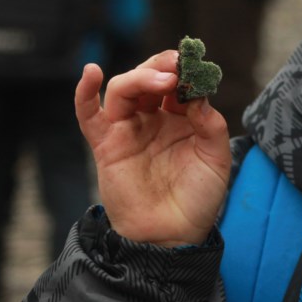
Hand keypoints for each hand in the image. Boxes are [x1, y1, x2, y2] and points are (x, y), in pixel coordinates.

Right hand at [75, 51, 231, 246]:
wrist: (172, 236)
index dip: (186, 70)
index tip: (195, 65)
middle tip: (178, 67)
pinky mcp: (106, 144)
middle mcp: (153, 118)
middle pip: (149, 77)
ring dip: (140, 77)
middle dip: (163, 66)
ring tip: (164, 80)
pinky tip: (90, 71)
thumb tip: (198, 97)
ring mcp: (128, 129)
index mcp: (181, 117)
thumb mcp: (216, 159)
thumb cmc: (197, 198)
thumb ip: (211, 126)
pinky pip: (89, 114)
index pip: (179, 82)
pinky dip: (85, 92)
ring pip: (124, 89)